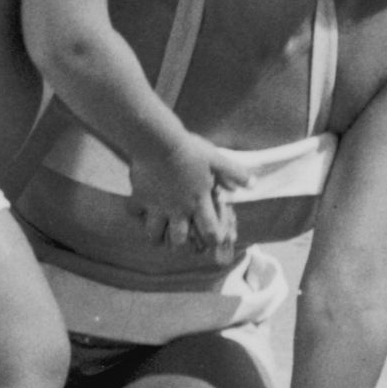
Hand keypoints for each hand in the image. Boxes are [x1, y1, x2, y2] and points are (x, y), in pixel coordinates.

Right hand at [135, 128, 254, 253]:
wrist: (158, 141)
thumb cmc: (190, 149)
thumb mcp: (216, 159)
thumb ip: (234, 173)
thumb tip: (253, 184)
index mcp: (198, 201)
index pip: (210, 231)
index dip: (213, 240)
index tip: (213, 242)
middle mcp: (178, 209)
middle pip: (179, 241)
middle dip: (181, 246)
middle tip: (181, 242)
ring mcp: (157, 206)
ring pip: (154, 234)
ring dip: (156, 235)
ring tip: (158, 231)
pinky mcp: (139, 198)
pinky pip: (134, 212)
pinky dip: (136, 213)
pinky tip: (140, 208)